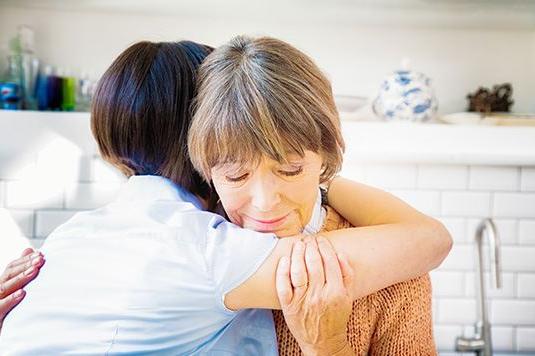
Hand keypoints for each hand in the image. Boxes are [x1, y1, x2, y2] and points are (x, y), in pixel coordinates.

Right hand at [0, 248, 44, 332]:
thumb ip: (20, 271)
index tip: (41, 254)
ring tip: (35, 271)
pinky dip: (10, 300)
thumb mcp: (14, 289)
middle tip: (41, 259)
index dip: (24, 260)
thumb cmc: (7, 311)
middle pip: (8, 275)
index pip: (10, 268)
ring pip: (3, 288)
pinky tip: (22, 293)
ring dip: (20, 278)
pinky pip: (0, 308)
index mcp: (1, 285)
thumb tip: (28, 249)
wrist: (1, 337)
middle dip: (25, 266)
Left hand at [276, 236, 354, 355]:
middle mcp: (319, 295)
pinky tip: (285, 259)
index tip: (320, 239)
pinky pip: (283, 286)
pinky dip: (283, 271)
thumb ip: (347, 274)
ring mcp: (302, 301)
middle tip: (308, 239)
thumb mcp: (348, 297)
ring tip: (298, 244)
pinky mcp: (289, 306)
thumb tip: (340, 253)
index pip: (330, 261)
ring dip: (298, 254)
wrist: (324, 342)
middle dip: (311, 247)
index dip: (324, 246)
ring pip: (298, 271)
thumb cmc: (336, 316)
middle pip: (313, 263)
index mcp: (336, 292)